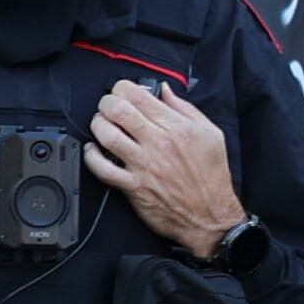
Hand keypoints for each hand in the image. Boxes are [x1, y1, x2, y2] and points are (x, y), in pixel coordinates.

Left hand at [86, 81, 246, 255]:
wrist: (211, 215)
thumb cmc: (211, 177)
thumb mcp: (211, 135)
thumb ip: (186, 109)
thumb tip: (165, 91)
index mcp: (178, 128)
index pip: (139, 95)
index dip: (123, 88)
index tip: (123, 92)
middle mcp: (159, 144)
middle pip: (118, 110)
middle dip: (106, 102)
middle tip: (108, 106)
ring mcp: (144, 165)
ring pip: (106, 135)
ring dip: (98, 125)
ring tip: (101, 125)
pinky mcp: (133, 186)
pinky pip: (102, 168)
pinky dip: (91, 156)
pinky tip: (93, 151)